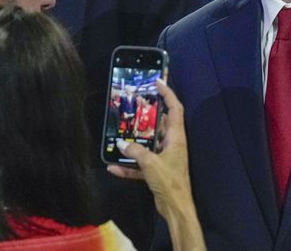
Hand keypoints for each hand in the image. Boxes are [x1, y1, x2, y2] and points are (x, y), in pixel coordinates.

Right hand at [108, 80, 204, 249]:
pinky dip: (129, 166)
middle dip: (146, 116)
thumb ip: (136, 151)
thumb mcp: (151, 163)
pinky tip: (113, 167)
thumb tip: (121, 143)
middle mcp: (172, 144)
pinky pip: (141, 164)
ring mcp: (165, 158)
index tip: (157, 82)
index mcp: (177, 137)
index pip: (175, 108)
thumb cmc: (169, 181)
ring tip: (118, 134)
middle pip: (160, 124)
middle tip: (132, 106)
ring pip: (148, 144)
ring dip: (134, 142)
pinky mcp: (157, 172)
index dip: (167, 94)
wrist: (176, 208)